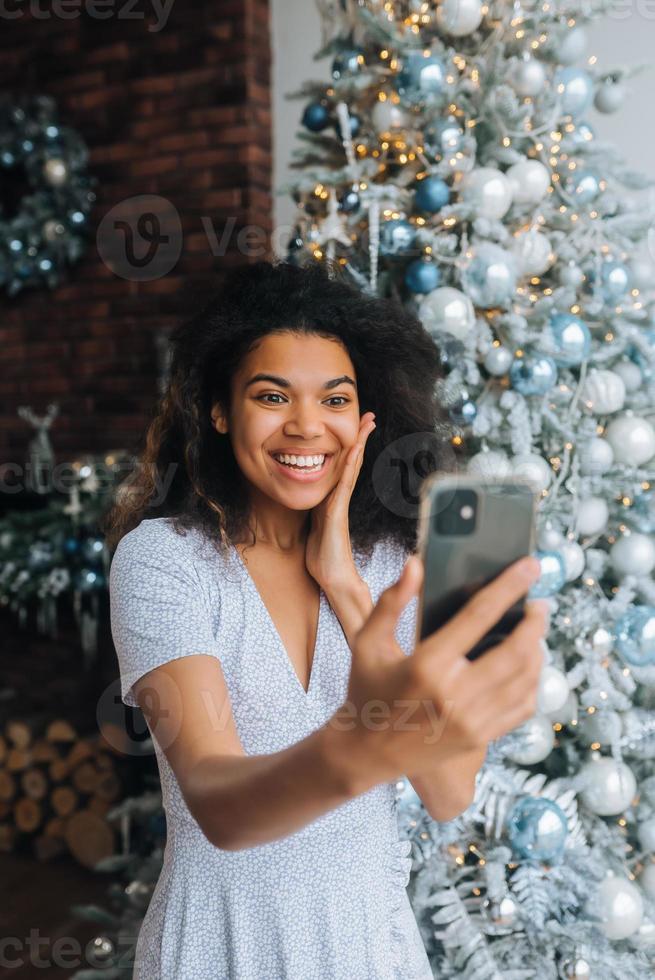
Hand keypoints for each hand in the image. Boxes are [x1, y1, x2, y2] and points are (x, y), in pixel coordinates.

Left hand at [305, 411, 375, 591]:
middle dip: (360, 438)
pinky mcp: (336, 514)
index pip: (344, 466)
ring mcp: (340, 504)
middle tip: (369, 415)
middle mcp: (339, 498)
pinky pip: (343, 484)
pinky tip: (353, 450)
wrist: (334, 579)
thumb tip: (311, 504)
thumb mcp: (315, 529)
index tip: (357, 426)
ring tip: (367, 423)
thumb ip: (316, 513)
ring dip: (358, 444)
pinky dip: (349, 466)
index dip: (350, 446)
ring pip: (351, 468)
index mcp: (333, 499)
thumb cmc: (324, 557)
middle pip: (353, 461)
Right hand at [332, 554, 547, 784]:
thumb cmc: (366, 689)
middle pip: (515, 650)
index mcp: (427, 664)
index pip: (478, 616)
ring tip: (534, 632)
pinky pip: (522, 707)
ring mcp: (470, 720)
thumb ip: (392, 600)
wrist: (366, 752)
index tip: (529, 566)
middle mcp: (453, 693)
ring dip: (537, 650)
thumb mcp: (367, 641)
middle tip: (540, 605)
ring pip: (525, 679)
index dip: (508, 587)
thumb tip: (416, 565)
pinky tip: (528, 667)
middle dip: (535, 622)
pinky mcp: (479, 737)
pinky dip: (532, 683)